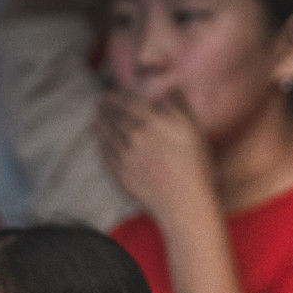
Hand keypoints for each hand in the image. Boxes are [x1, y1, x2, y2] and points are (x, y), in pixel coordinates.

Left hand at [97, 90, 217, 221]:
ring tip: (96, 121)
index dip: (115, 97)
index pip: (124, 103)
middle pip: (112, 117)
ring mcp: (124, 156)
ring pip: (105, 135)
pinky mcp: (121, 175)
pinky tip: (101, 144)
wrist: (185, 203)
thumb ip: (180, 106)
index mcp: (150, 121)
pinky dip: (101, 146)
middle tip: (100, 104)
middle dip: (104, 109)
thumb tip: (172, 89)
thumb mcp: (194, 130)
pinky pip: (105, 155)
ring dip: (99, 125)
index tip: (109, 95)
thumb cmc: (195, 167)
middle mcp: (133, 135)